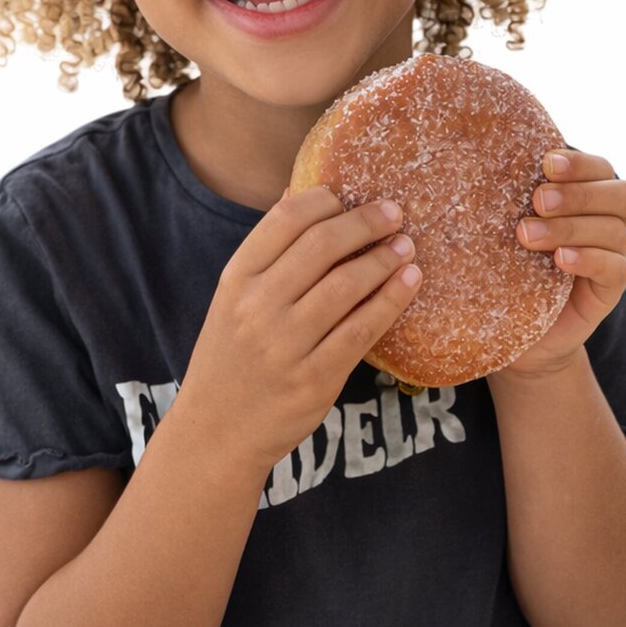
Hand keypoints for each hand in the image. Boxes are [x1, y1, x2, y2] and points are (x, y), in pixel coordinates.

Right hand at [175, 187, 421, 475]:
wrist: (216, 433)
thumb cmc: (232, 358)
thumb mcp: (233, 300)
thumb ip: (267, 254)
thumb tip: (300, 193)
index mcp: (236, 279)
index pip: (285, 219)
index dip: (325, 200)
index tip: (351, 198)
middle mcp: (257, 307)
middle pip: (322, 244)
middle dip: (366, 222)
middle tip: (395, 214)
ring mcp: (286, 344)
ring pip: (348, 284)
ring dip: (385, 258)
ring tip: (406, 247)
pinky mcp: (315, 379)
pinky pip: (363, 329)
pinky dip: (392, 300)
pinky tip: (409, 283)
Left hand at [494, 149, 625, 380]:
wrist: (508, 327)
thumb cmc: (499, 263)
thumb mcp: (498, 224)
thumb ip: (503, 191)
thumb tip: (469, 149)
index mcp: (584, 198)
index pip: (602, 169)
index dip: (581, 163)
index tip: (545, 164)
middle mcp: (604, 224)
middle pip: (625, 195)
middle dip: (580, 193)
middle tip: (537, 201)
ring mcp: (609, 257)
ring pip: (615, 231)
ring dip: (571, 227)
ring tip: (527, 235)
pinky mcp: (607, 292)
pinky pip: (616, 270)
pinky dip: (590, 259)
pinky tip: (560, 260)